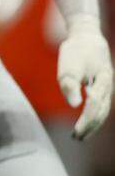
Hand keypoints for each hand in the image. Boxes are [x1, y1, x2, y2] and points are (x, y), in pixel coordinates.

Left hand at [57, 15, 112, 139]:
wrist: (87, 36)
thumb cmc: (76, 51)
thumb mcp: (68, 66)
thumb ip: (70, 85)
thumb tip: (74, 106)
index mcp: (102, 82)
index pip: (95, 107)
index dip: (86, 122)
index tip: (76, 133)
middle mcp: (108, 86)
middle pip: (101, 112)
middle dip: (90, 127)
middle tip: (77, 138)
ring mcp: (107, 87)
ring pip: (103, 110)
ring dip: (93, 124)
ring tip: (81, 135)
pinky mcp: (103, 86)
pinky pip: (102, 105)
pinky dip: (95, 115)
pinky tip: (87, 122)